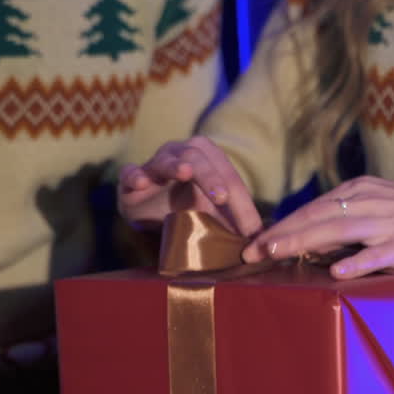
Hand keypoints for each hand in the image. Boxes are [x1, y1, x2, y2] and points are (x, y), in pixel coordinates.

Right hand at [118, 136, 261, 236]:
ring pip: (166, 160)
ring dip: (176, 165)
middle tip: (223, 198)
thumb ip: (234, 222)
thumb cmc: (186, 207)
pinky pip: (131, 173)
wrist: (147, 209)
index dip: (242, 203)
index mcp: (207, 158)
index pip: (229, 178)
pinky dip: (135, 176)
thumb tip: (262, 241)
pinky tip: (141, 183)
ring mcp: (155, 163)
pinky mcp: (131, 178)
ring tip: (185, 173)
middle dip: (212, 177)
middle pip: (199, 158)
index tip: (251, 230)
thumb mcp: (213, 214)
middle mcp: (181, 153)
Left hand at [241, 176, 393, 277]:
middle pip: (317, 217)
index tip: (254, 242)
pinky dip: (356, 262)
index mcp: (362, 190)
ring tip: (275, 254)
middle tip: (250, 252)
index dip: (282, 225)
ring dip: (303, 243)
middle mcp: (371, 202)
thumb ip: (350, 217)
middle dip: (280, 235)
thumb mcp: (384, 205)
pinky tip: (335, 272)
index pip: (313, 208)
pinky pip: (377, 254)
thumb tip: (313, 237)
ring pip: (338, 231)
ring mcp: (389, 223)